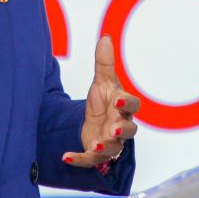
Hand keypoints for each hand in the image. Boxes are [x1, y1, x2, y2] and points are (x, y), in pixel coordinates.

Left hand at [65, 35, 139, 166]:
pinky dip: (79, 159)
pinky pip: (90, 160)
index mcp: (123, 107)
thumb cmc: (104, 100)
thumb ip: (104, 63)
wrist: (95, 120)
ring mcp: (110, 141)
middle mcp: (121, 125)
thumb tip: (105, 37)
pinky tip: (66, 156)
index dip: (126, 103)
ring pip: (113, 148)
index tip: (116, 101)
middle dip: (122, 130)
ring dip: (105, 147)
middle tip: (113, 128)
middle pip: (129, 130)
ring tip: (95, 144)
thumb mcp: (101, 81)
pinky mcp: (96, 153)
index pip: (132, 105)